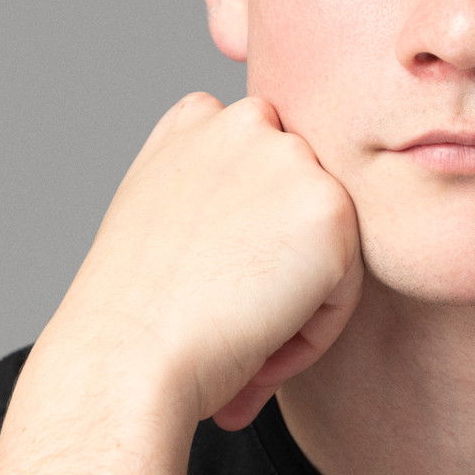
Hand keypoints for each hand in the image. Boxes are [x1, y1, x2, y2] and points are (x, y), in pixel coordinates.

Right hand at [44, 91, 363, 428]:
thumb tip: (261, 220)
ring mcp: (291, 160)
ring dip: (298, 300)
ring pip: (327, 248)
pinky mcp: (330, 210)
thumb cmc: (135, 314)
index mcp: (197, 119)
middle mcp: (245, 122)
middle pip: (298, 210)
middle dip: (277, 266)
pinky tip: (261, 352)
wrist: (127, 356)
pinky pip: (346, 286)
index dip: (248, 240)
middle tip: (230, 322)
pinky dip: (315, 331)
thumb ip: (210, 191)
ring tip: (245, 346)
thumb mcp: (155, 220)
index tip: (213, 289)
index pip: (263, 173)